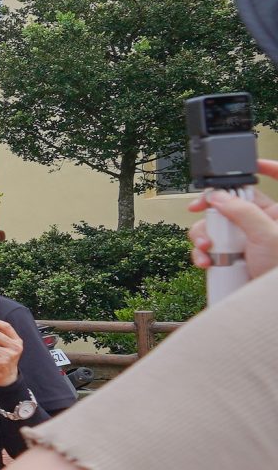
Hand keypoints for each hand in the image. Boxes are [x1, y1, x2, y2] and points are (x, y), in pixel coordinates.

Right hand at [191, 160, 277, 281]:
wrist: (273, 303)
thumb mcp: (266, 235)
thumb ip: (243, 212)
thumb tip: (218, 196)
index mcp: (272, 214)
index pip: (260, 186)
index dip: (254, 172)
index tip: (237, 167)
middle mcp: (255, 225)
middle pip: (225, 206)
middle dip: (210, 214)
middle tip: (200, 213)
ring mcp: (239, 242)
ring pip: (211, 228)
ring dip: (202, 238)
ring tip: (207, 249)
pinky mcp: (227, 258)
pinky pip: (207, 249)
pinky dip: (201, 254)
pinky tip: (205, 261)